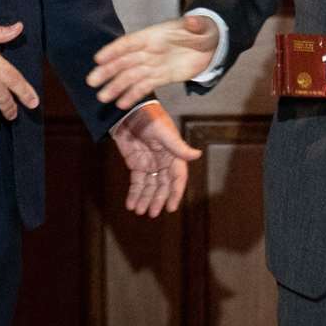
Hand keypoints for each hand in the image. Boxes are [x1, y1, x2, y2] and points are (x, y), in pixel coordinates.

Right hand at [87, 14, 220, 110]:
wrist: (213, 44)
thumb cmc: (205, 31)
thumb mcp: (204, 26)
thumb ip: (196, 25)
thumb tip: (192, 21)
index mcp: (155, 35)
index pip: (130, 42)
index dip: (114, 50)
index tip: (98, 59)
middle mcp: (150, 50)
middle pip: (125, 61)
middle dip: (108, 71)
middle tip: (92, 82)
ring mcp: (154, 64)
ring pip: (131, 76)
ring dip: (116, 86)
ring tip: (102, 97)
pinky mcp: (162, 76)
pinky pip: (144, 86)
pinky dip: (133, 95)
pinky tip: (121, 105)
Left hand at [110, 101, 200, 216]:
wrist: (127, 111)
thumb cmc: (149, 117)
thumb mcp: (163, 132)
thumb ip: (178, 146)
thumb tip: (197, 155)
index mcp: (173, 154)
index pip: (177, 178)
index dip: (175, 193)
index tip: (171, 207)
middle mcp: (163, 161)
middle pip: (163, 185)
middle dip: (158, 199)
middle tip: (152, 213)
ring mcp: (149, 163)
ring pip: (149, 186)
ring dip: (146, 199)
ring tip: (140, 211)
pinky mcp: (136, 164)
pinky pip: (137, 182)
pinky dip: (134, 194)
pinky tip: (131, 204)